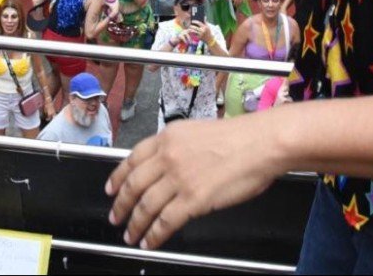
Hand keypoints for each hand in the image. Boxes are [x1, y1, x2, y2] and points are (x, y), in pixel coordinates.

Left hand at [108, 116, 286, 248]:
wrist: (261, 143)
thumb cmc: (239, 137)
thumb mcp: (196, 131)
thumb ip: (176, 147)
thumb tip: (164, 166)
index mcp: (168, 137)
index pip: (132, 158)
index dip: (117, 177)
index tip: (111, 188)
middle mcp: (168, 156)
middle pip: (134, 185)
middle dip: (121, 204)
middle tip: (115, 216)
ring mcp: (179, 178)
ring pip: (145, 206)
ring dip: (135, 224)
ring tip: (130, 235)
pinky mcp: (193, 199)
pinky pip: (165, 221)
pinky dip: (154, 234)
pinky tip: (149, 241)